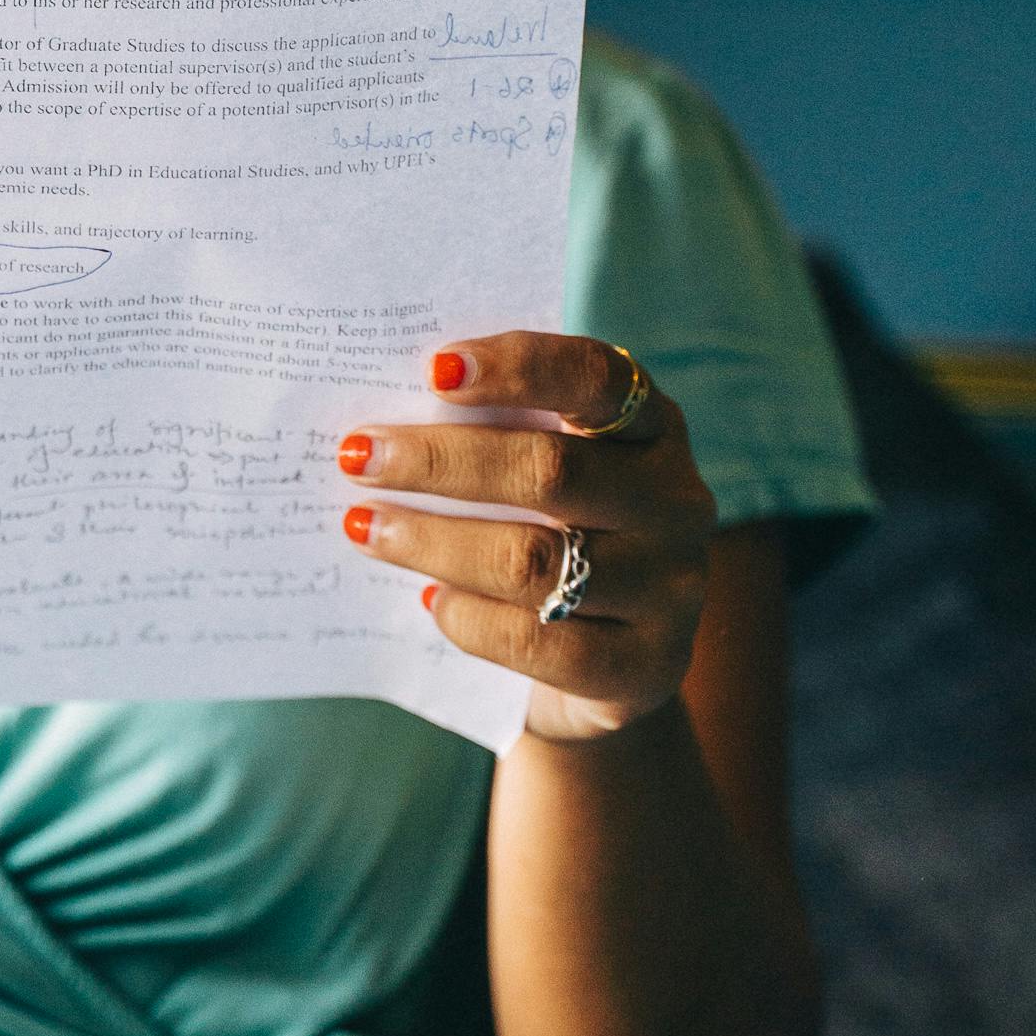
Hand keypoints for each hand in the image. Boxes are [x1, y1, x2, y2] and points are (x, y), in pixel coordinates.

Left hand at [338, 336, 715, 742]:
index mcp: (652, 428)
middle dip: (440, 461)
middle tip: (359, 456)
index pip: (597, 379)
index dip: (520, 367)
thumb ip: (494, 434)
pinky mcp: (647, 668)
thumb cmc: (552, 532)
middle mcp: (676, 500)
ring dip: (433, 541)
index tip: (435, 369)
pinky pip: (538, 642)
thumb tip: (384, 422)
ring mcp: (671, 588)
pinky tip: (429, 600)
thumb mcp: (544, 471)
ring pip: (534, 562)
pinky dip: (469, 618)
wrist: (606, 664)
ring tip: (364, 527)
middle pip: (551, 471)